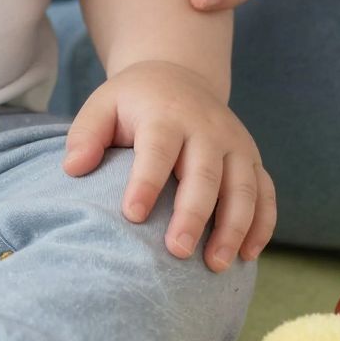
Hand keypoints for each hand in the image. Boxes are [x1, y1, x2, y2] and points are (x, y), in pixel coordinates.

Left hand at [64, 61, 275, 271]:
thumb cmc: (134, 102)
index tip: (132, 216)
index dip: (146, 182)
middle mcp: (207, 129)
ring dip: (233, 228)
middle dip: (193, 215)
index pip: (157, 150)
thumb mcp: (103, 105)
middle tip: (176, 251)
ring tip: (214, 265)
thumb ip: (85, 135)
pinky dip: (262, 225)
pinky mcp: (252, 159)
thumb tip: (73, 168)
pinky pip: (266, 193)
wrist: (178, 76)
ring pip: (243, 188)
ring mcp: (236, 144)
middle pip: (205, 174)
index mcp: (166, 115)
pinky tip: (247, 255)